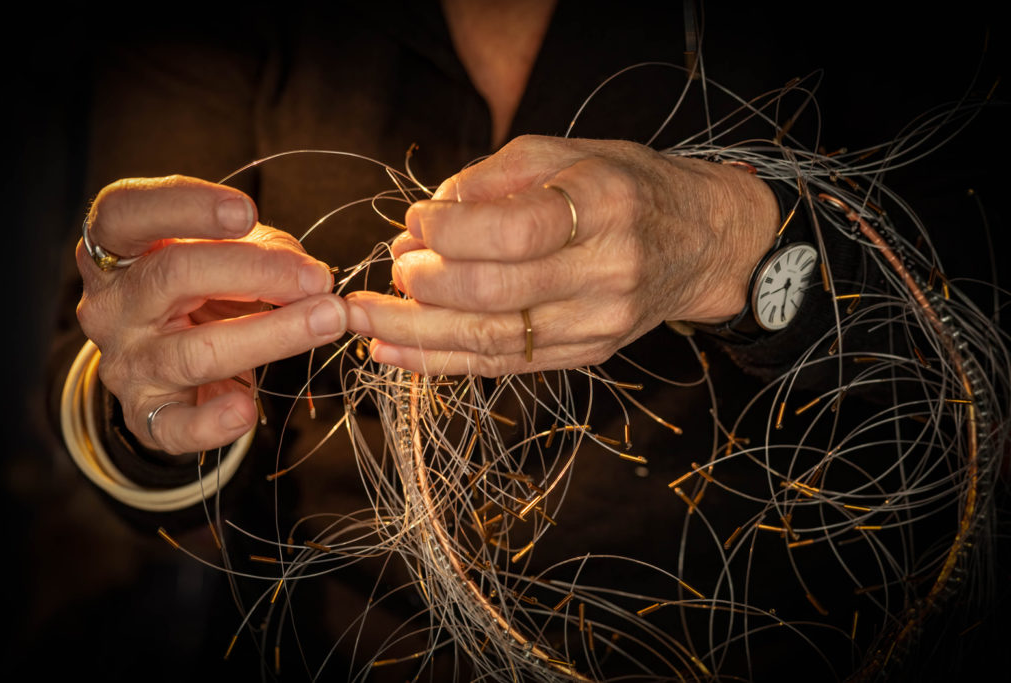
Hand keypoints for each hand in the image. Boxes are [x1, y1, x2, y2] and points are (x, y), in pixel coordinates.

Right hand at [76, 175, 347, 453]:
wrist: (164, 365)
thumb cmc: (200, 291)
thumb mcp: (221, 253)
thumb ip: (259, 248)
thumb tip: (309, 273)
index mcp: (115, 250)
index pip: (127, 213)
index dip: (185, 207)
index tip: (246, 211)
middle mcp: (110, 305)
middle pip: (173, 276)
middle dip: (256, 272)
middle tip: (317, 278)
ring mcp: (126, 364)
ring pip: (194, 351)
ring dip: (272, 335)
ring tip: (328, 320)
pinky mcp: (145, 415)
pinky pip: (174, 427)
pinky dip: (212, 424)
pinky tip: (246, 410)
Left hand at [345, 135, 778, 375]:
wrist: (697, 242)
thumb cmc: (623, 187)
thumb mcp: (566, 153)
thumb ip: (493, 178)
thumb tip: (424, 219)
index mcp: (604, 206)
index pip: (515, 231)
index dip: (451, 231)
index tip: (416, 222)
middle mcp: (607, 271)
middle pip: (496, 294)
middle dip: (425, 285)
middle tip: (393, 268)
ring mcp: (599, 322)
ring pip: (493, 340)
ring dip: (418, 332)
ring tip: (366, 321)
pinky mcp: (587, 354)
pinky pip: (504, 365)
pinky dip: (442, 361)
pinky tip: (395, 352)